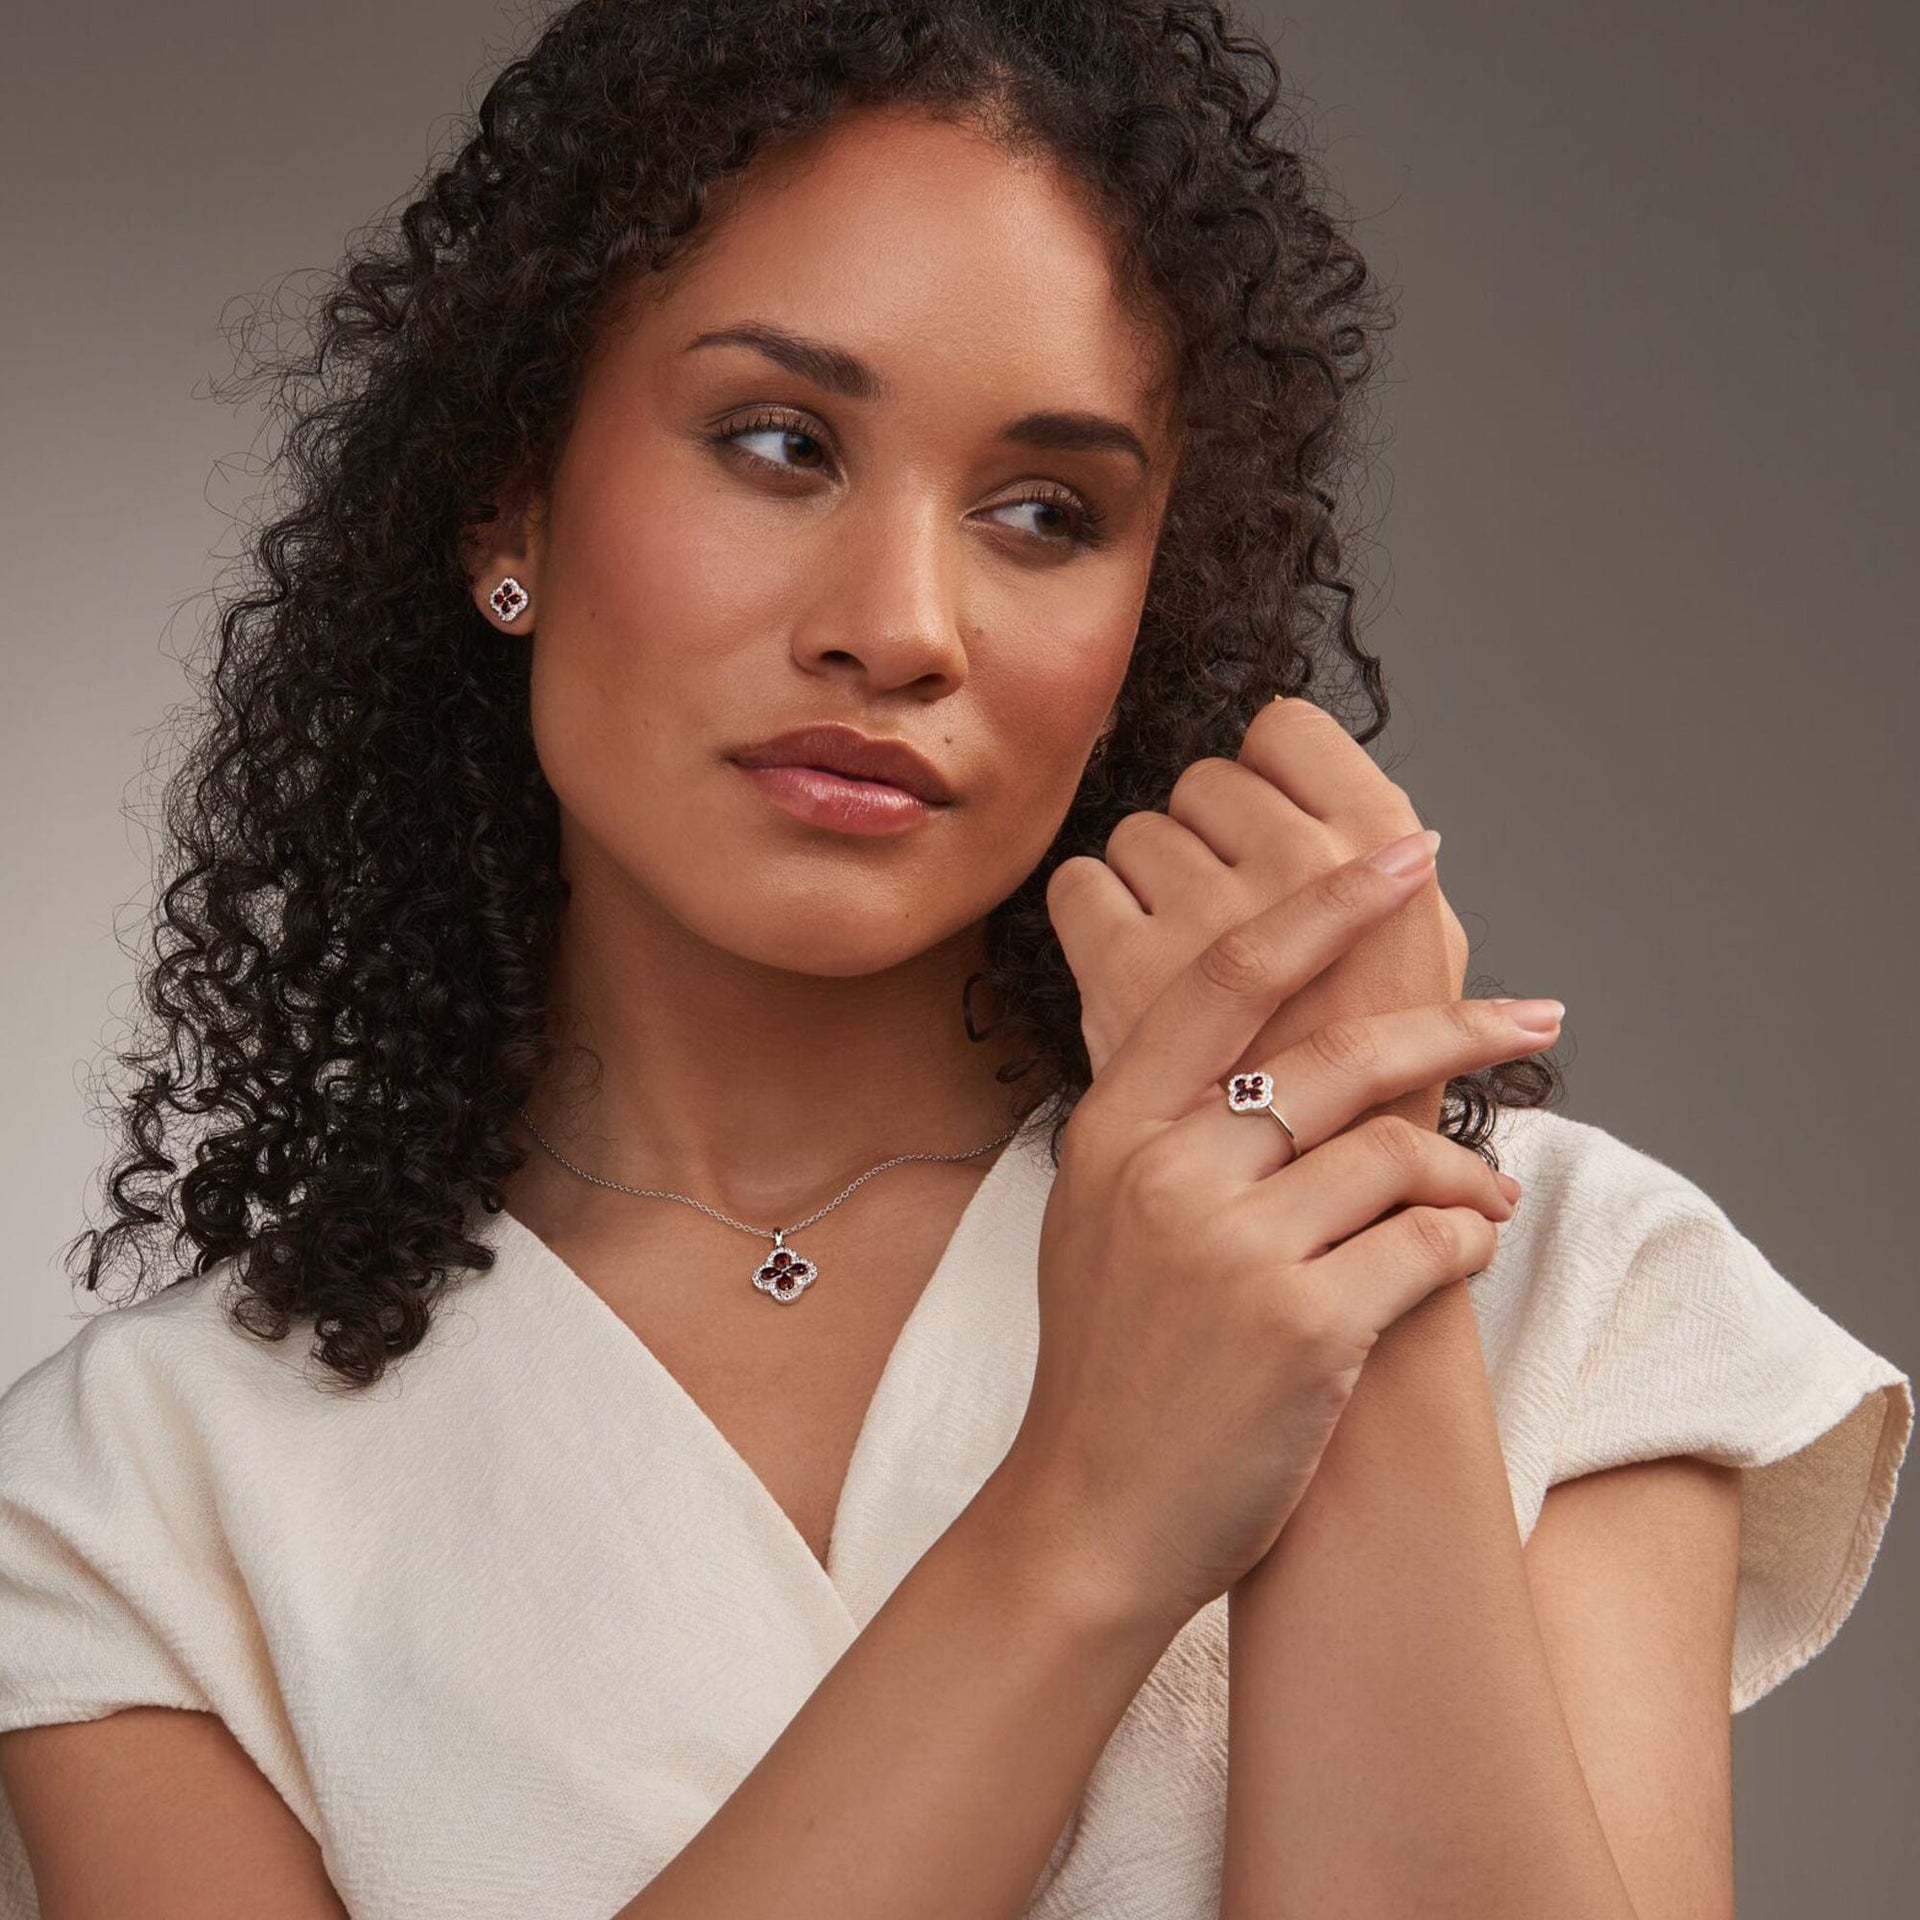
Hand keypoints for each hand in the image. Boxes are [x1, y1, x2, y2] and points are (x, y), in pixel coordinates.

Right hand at [1000, 837, 1561, 1633]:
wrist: (1090, 1517)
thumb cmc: (1113, 1366)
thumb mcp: (1102, 1217)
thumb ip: (1174, 1128)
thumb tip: (1290, 1050)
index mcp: (1113, 1127)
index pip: (1230, 977)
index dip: (1327, 905)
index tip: (1407, 853)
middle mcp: (1165, 1170)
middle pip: (1341, 1058)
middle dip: (1458, 1030)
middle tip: (1537, 1019)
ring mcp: (1230, 1246)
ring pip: (1397, 1153)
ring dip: (1466, 1173)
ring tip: (1488, 1199)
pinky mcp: (1300, 1325)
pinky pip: (1426, 1245)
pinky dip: (1464, 1246)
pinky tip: (1461, 1259)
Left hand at [1051, 698, 1470, 1128]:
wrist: (1317, 1227)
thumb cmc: (1376, 1095)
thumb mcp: (1426, 967)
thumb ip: (1389, 883)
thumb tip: (1394, 835)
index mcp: (1378, 842)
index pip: (1285, 730)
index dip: (1274, 779)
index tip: (1274, 834)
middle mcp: (1295, 861)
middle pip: (1206, 782)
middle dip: (1213, 841)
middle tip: (1234, 914)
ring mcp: (1208, 914)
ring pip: (1139, 833)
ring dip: (1154, 885)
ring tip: (1190, 958)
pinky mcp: (1126, 969)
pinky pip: (1077, 886)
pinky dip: (1092, 920)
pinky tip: (1133, 971)